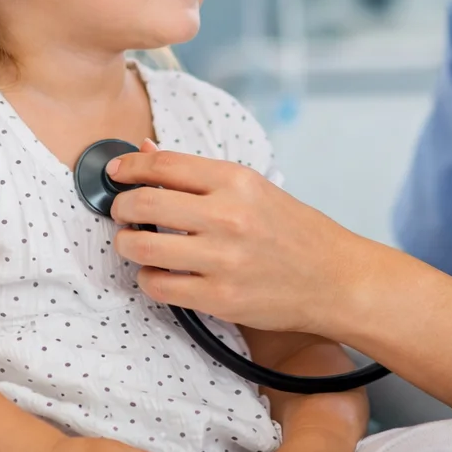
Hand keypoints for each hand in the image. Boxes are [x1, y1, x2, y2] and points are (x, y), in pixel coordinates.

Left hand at [107, 141, 384, 335]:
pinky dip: (148, 279)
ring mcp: (222, 260)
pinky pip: (158, 287)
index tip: (115, 173)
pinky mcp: (219, 299)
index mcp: (237, 180)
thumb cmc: (295, 232)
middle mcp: (228, 217)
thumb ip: (199, 174)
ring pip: (142, 248)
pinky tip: (159, 274)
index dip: (129, 167)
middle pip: (144, 204)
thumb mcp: (254, 189)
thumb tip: (146, 152)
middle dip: (121, 208)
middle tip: (121, 213)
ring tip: (135, 244)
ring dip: (128, 245)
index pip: (164, 165)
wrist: (336, 279)